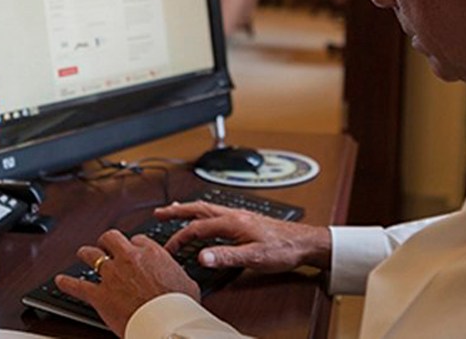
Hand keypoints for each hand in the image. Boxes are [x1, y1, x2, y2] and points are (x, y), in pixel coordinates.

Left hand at [54, 229, 200, 335]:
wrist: (165, 321)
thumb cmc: (178, 304)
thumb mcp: (186, 281)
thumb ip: (176, 273)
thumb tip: (178, 277)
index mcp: (151, 252)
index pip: (137, 239)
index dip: (134, 245)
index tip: (133, 251)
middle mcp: (128, 258)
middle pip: (111, 238)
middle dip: (107, 241)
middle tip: (106, 245)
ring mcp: (111, 275)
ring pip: (91, 255)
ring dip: (86, 253)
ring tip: (83, 253)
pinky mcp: (99, 295)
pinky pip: (77, 286)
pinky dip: (66, 283)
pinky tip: (60, 281)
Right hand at [157, 201, 331, 272]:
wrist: (305, 243)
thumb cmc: (284, 248)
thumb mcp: (254, 257)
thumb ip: (227, 256)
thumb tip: (202, 256)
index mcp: (233, 221)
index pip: (198, 227)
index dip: (180, 238)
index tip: (169, 249)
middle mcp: (235, 215)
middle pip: (199, 209)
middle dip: (178, 211)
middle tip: (160, 212)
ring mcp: (240, 216)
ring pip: (208, 209)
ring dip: (189, 210)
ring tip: (175, 210)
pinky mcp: (246, 221)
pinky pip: (218, 213)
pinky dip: (204, 214)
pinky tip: (205, 220)